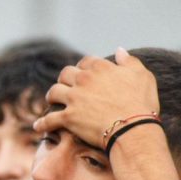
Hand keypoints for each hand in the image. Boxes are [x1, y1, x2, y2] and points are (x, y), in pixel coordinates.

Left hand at [33, 48, 159, 149]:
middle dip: (65, 79)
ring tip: (52, 100)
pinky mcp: (68, 117)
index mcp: (100, 67)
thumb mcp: (142, 76)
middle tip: (66, 86)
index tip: (84, 74)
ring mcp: (74, 98)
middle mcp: (83, 79)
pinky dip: (43, 123)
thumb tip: (119, 50)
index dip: (84, 68)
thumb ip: (129, 61)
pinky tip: (38, 126)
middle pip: (66, 74)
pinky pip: (49, 119)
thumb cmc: (141, 103)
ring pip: (54, 92)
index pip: (85, 62)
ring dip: (52, 96)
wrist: (133, 129)